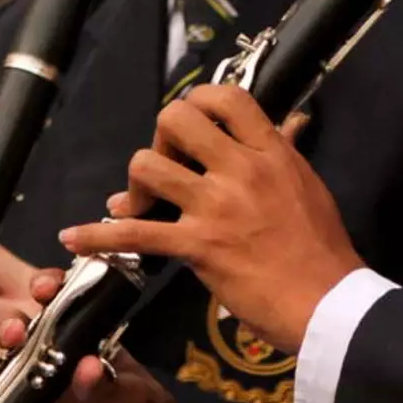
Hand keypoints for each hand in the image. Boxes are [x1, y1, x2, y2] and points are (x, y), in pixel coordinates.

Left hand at [57, 84, 361, 351]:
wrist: (328, 304)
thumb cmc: (323, 249)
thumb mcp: (309, 186)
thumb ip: (287, 151)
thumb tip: (291, 122)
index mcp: (271, 152)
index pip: (225, 98)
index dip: (198, 101)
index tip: (189, 124)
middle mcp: (240, 169)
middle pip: (176, 120)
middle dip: (161, 138)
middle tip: (166, 166)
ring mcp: (216, 206)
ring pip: (148, 165)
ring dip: (136, 185)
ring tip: (137, 204)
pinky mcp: (197, 245)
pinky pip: (135, 234)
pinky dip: (98, 235)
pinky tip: (74, 236)